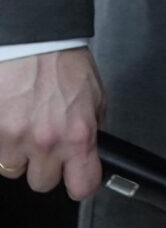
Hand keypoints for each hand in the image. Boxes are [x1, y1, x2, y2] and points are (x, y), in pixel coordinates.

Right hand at [0, 47, 104, 198]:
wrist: (33, 41)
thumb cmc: (62, 62)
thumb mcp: (94, 97)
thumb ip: (92, 129)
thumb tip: (91, 150)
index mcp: (78, 135)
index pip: (82, 185)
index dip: (80, 184)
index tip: (77, 178)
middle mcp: (45, 142)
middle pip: (42, 183)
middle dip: (44, 166)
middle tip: (46, 143)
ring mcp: (13, 138)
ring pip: (13, 169)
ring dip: (19, 153)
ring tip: (26, 124)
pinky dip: (2, 140)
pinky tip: (10, 118)